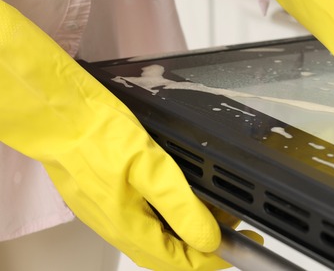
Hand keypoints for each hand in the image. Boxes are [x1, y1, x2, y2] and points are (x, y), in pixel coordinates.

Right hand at [0, 1, 228, 270]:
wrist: (58, 115)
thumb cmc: (99, 136)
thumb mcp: (151, 167)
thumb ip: (180, 206)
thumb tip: (207, 239)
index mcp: (129, 227)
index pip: (179, 261)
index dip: (212, 260)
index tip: (239, 247)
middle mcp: (117, 228)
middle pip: (167, 254)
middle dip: (202, 246)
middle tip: (232, 227)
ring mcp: (108, 214)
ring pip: (155, 237)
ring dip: (186, 230)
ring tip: (214, 211)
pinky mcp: (104, 197)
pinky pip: (142, 220)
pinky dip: (168, 217)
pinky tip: (179, 200)